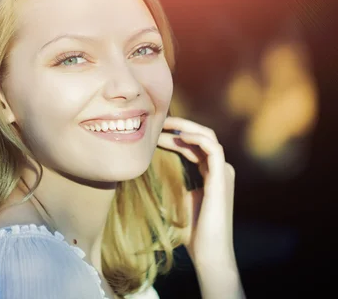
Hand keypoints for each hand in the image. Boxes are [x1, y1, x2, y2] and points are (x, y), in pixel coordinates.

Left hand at [157, 117, 236, 269]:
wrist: (209, 253)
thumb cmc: (193, 232)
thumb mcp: (178, 200)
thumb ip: (173, 183)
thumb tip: (149, 172)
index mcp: (211, 174)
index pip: (194, 145)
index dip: (175, 135)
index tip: (154, 132)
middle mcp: (220, 170)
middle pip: (201, 136)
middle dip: (180, 125)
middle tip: (158, 121)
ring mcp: (223, 173)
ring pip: (208, 137)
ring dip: (186, 128)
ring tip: (164, 125)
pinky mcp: (223, 178)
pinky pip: (213, 149)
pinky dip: (197, 138)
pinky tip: (180, 136)